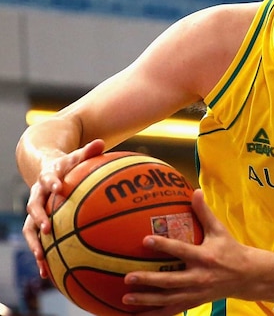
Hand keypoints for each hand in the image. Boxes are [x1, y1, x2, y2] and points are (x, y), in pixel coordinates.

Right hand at [22, 139, 104, 277]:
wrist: (46, 169)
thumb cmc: (68, 165)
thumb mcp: (77, 156)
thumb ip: (88, 151)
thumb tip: (101, 142)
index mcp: (47, 178)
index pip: (48, 179)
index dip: (52, 182)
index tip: (59, 188)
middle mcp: (37, 195)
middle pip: (33, 207)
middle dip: (39, 218)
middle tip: (47, 229)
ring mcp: (35, 211)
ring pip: (29, 230)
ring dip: (34, 244)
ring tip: (41, 259)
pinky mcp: (37, 224)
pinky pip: (38, 242)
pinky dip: (42, 257)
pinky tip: (48, 273)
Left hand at [122, 189, 252, 315]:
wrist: (247, 276)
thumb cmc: (231, 249)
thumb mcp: (220, 230)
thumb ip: (204, 212)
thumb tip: (195, 191)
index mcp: (205, 257)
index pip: (182, 251)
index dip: (164, 246)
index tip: (146, 240)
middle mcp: (200, 277)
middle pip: (171, 281)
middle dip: (149, 280)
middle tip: (128, 277)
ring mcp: (196, 292)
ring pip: (169, 299)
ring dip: (147, 300)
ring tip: (126, 297)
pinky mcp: (194, 302)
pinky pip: (172, 311)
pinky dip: (155, 314)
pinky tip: (137, 315)